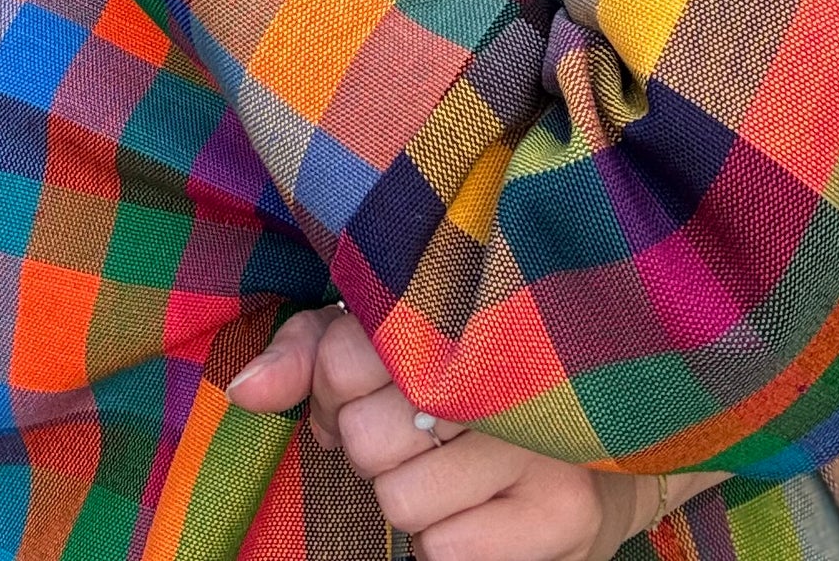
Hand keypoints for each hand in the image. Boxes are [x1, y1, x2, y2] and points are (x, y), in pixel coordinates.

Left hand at [227, 310, 646, 560]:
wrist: (596, 445)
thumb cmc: (466, 385)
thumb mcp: (383, 344)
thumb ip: (309, 353)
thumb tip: (241, 391)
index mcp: (462, 302)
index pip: (340, 361)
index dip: (332, 390)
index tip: (366, 386)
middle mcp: (509, 365)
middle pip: (368, 440)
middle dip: (372, 448)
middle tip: (414, 433)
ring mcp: (543, 443)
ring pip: (401, 502)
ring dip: (412, 499)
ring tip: (453, 468)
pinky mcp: (563, 517)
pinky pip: (443, 552)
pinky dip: (446, 542)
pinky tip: (480, 507)